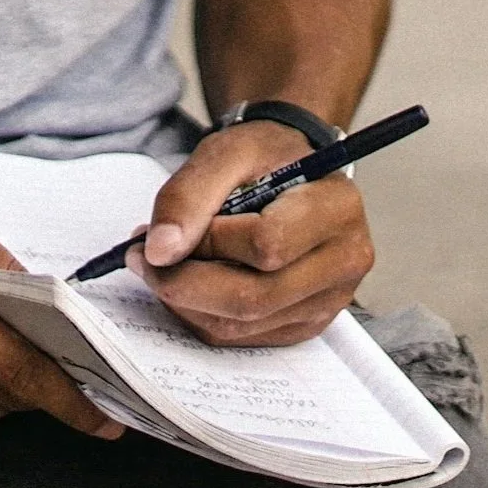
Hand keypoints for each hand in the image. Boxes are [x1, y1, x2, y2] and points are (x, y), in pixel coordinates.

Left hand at [129, 123, 373, 347]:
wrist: (293, 168)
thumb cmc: (264, 156)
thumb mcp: (225, 151)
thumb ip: (188, 195)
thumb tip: (159, 252)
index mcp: (337, 209)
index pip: (267, 245)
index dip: (207, 243)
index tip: (158, 233)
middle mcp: (345, 262)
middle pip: (255, 297)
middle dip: (184, 282)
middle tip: (142, 258)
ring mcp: (329, 301)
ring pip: (244, 324)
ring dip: (187, 301)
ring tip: (160, 265)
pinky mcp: (306, 324)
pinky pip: (244, 336)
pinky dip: (202, 314)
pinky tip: (187, 282)